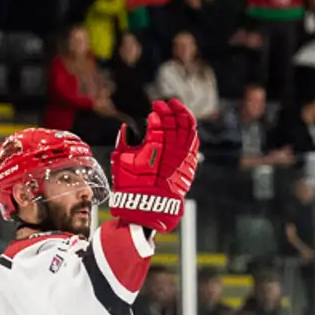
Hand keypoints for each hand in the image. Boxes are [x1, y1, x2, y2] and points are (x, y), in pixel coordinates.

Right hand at [108, 99, 199, 232]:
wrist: (148, 209)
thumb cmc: (130, 186)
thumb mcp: (120, 162)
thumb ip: (124, 141)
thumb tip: (126, 128)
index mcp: (154, 147)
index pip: (160, 122)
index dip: (158, 112)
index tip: (154, 107)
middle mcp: (171, 151)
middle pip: (176, 123)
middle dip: (171, 110)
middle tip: (166, 104)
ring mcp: (182, 158)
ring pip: (189, 131)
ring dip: (184, 117)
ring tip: (178, 108)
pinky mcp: (189, 167)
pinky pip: (194, 144)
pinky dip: (191, 133)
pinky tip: (187, 126)